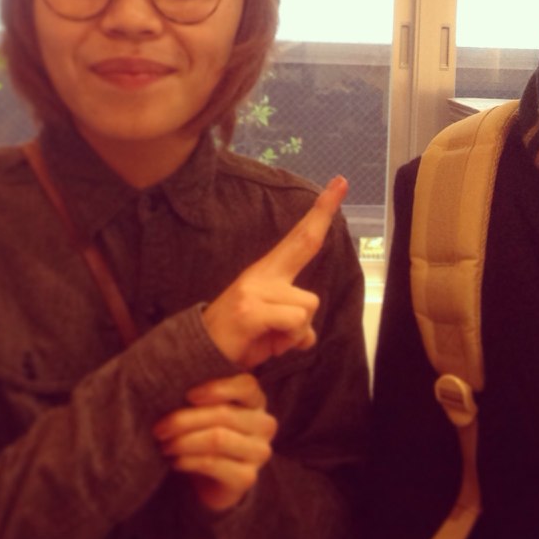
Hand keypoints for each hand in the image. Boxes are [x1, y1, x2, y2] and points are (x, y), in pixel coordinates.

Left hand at [154, 374, 274, 511]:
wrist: (213, 483)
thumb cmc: (208, 437)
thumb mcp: (210, 413)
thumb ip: (203, 397)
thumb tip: (175, 386)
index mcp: (257, 402)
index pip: (246, 386)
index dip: (217, 388)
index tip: (188, 395)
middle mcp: (265, 425)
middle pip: (224, 414)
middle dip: (185, 420)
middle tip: (159, 427)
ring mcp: (259, 452)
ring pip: (217, 439)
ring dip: (183, 441)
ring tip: (164, 445)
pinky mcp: (247, 477)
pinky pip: (212, 463)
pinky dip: (188, 460)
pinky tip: (175, 461)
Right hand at [202, 176, 347, 369]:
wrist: (197, 358)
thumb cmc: (239, 341)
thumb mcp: (271, 329)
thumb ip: (293, 325)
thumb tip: (308, 336)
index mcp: (268, 273)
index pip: (299, 238)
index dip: (320, 212)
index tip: (339, 183)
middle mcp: (262, 274)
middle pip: (304, 241)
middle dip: (324, 212)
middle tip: (341, 180)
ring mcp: (255, 290)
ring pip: (309, 305)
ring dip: (297, 332)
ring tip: (271, 339)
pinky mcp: (251, 310)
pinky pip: (296, 323)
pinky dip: (288, 341)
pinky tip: (266, 346)